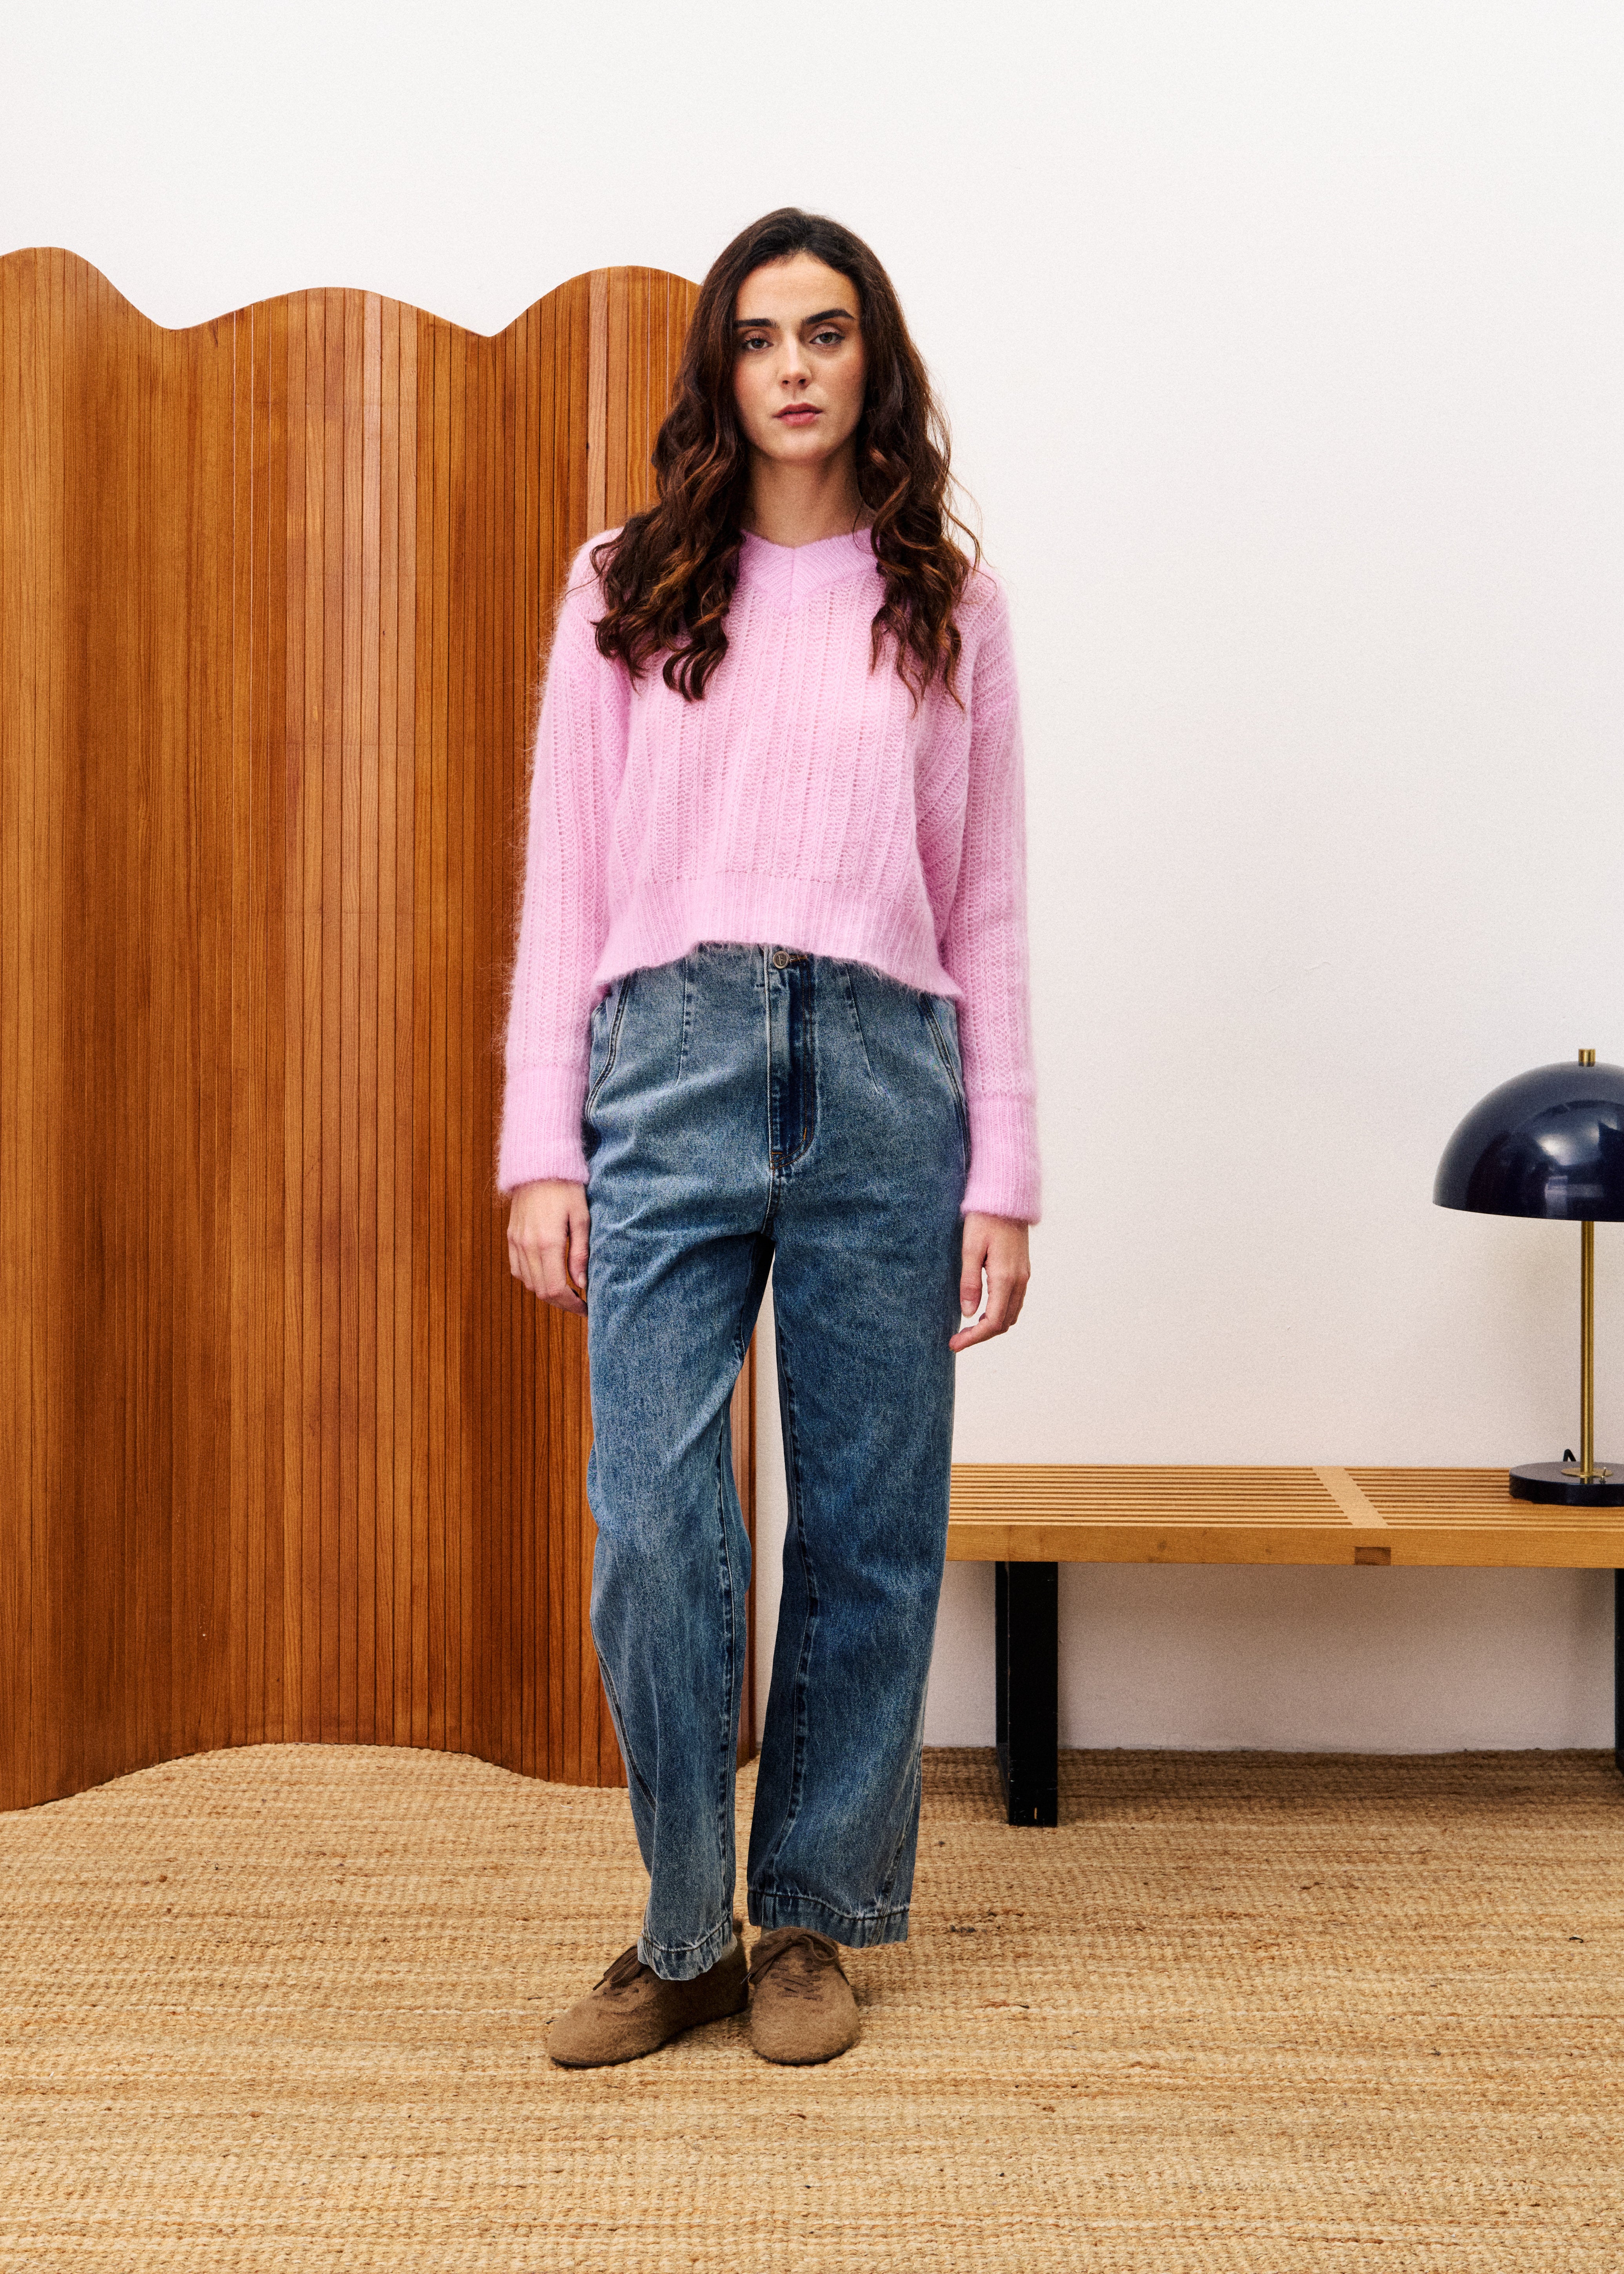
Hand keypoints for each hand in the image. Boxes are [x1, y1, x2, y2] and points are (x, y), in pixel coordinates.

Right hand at [507, 1179, 590, 1314]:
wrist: (538, 1166)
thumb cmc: (566, 1188)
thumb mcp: (582, 1218)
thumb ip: (580, 1253)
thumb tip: (581, 1283)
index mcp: (548, 1242)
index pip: (556, 1288)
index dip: (571, 1304)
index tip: (585, 1308)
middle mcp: (528, 1246)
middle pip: (541, 1291)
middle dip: (561, 1303)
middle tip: (578, 1303)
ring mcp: (516, 1242)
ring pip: (528, 1283)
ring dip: (546, 1292)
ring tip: (565, 1290)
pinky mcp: (511, 1237)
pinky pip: (517, 1269)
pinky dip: (531, 1280)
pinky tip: (546, 1276)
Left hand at [950, 1211, 1030, 1351]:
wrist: (1007, 1198)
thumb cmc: (985, 1219)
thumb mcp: (970, 1249)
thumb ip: (969, 1282)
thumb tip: (968, 1314)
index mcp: (1005, 1278)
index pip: (993, 1322)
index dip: (974, 1338)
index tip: (955, 1344)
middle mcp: (1019, 1281)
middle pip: (1004, 1323)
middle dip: (982, 1336)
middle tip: (957, 1339)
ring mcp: (1023, 1276)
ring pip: (1011, 1314)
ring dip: (991, 1326)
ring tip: (967, 1329)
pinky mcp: (1022, 1271)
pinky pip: (1014, 1302)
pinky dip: (999, 1313)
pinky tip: (982, 1311)